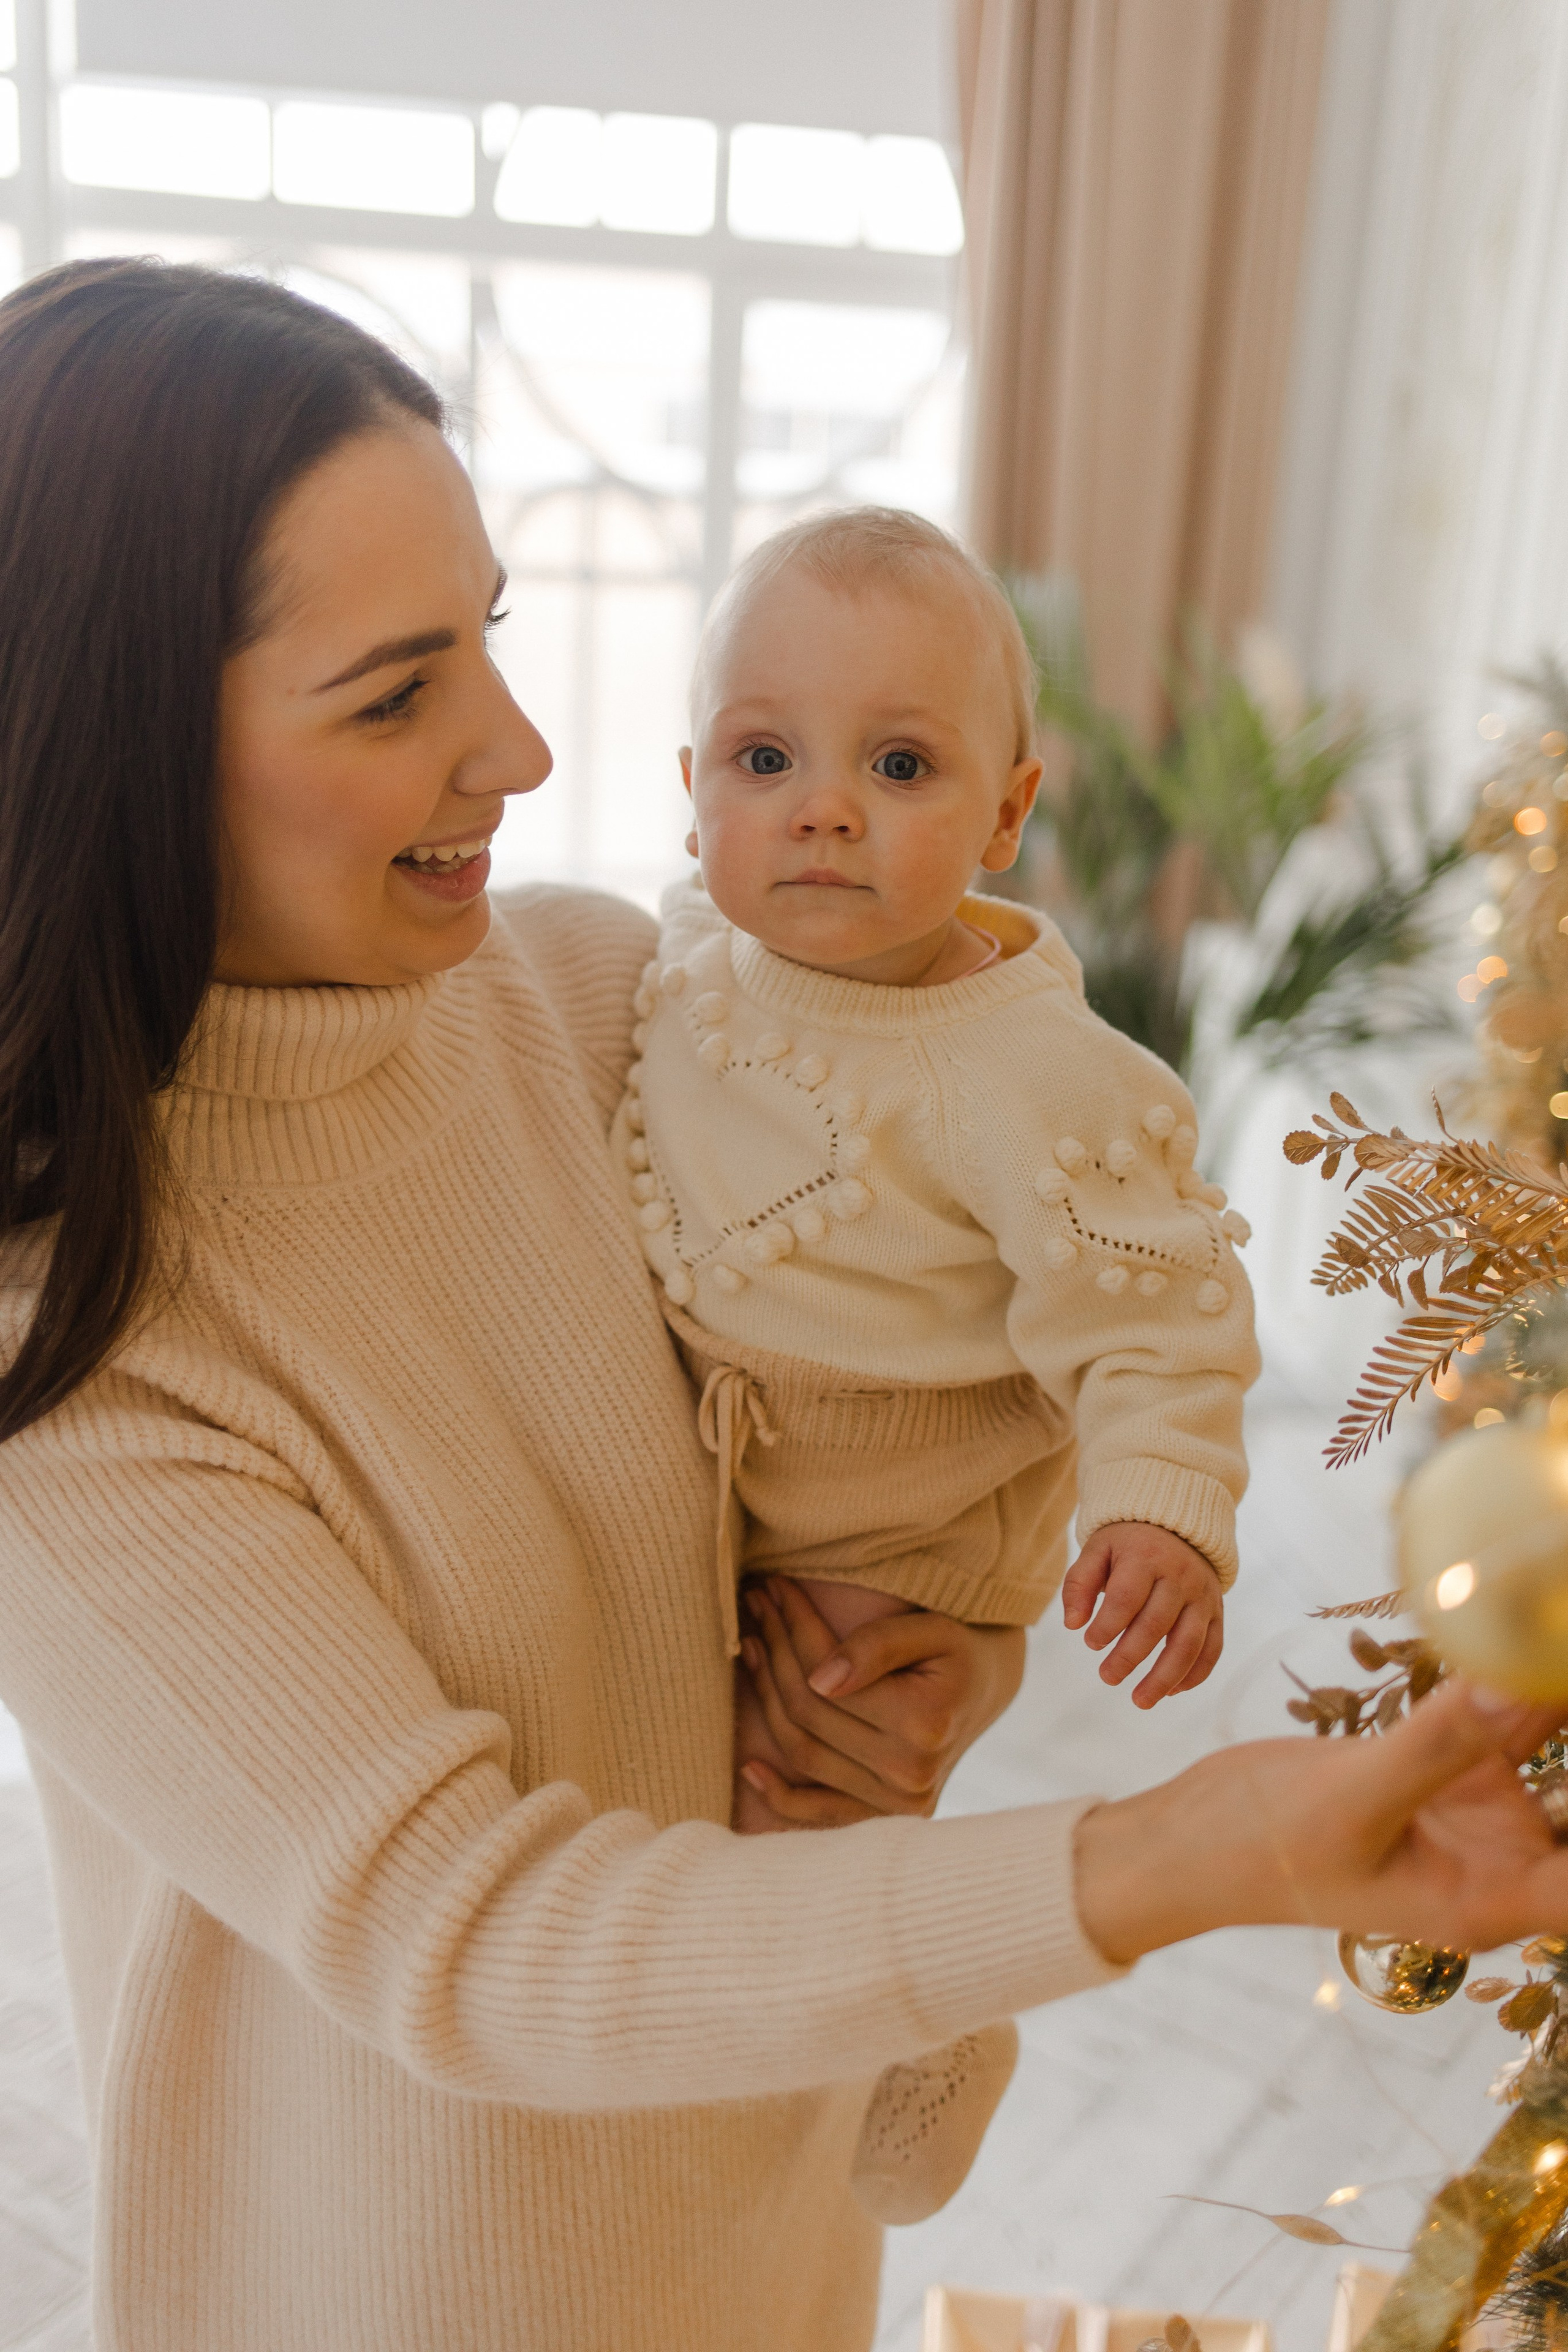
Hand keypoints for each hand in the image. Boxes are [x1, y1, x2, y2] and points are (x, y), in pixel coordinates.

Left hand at [736, 1577, 1024, 1828]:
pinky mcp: (886, 1819)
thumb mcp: (932, 1630)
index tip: (772, 1588)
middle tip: (756, 1607)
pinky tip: (748, 1765)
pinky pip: (819, 1813)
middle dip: (774, 1652)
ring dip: (766, 1699)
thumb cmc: (958, 1650)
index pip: (827, 1674)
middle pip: (808, 1712)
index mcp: (924, 1724)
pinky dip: (780, 1797)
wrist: (985, 1690)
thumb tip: (819, 1680)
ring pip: (803, 1752)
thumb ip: (878, 1646)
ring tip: (752, 1648)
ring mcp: (897, 1805)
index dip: (793, 1626)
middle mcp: (910, 1775)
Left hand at [1060, 1521, 1222, 1706]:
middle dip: (1129, 1656)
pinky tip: (1171, 1692)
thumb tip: (1072, 1625)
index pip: (1127, 1598)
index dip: (1108, 1625)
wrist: (1176, 1525)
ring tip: (1140, 1701)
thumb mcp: (1097, 1549)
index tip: (1090, 1643)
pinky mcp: (1217, 1612)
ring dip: (1165, 1677)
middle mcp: (1180, 1576)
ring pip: (1189, 1643)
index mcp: (1146, 1556)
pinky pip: (1212, 1648)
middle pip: (1156, 1624)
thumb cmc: (1127, 1544)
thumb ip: (1079, 1583)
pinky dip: (1194, 1674)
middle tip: (1107, 1677)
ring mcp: (1202, 1596)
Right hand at [1076, 1677, 1567, 1964]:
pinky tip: (1530, 1629)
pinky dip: (1521, 1679)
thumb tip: (1517, 1682)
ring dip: (1548, 1690)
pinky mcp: (1452, 1766)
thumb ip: (1441, 1743)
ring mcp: (1478, 1811)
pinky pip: (1507, 1718)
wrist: (1199, 1834)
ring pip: (1554, 1750)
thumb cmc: (1265, 1844)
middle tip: (1566, 1633)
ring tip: (1553, 1624)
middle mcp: (1499, 1861)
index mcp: (1489, 1899)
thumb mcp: (1355, 1795)